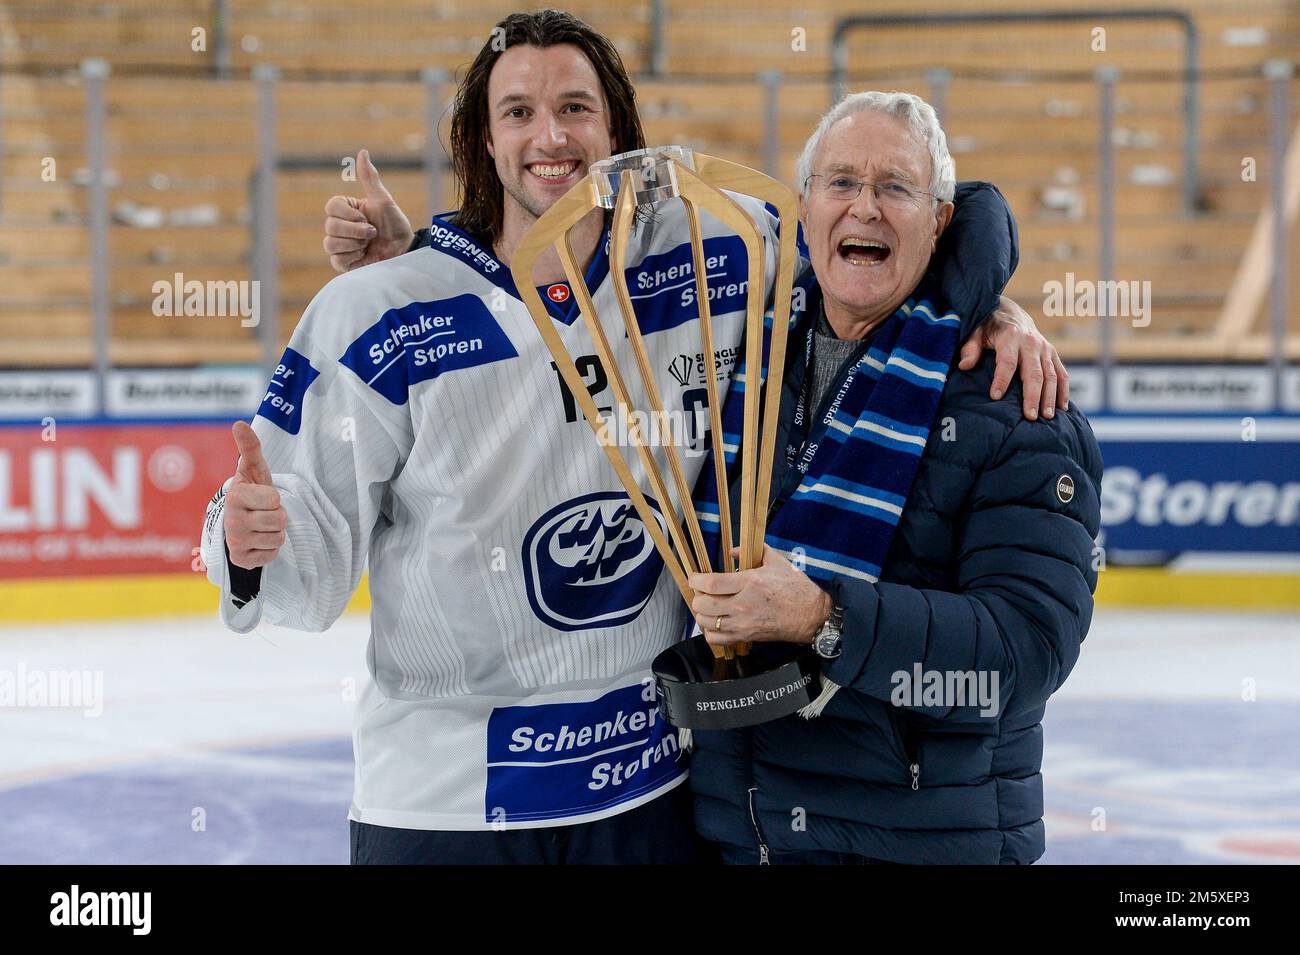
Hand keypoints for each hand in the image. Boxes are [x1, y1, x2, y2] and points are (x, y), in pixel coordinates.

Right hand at [223, 421, 286, 569]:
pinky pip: (272, 555)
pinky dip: (269, 549)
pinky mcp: (241, 560)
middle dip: (278, 516)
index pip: (274, 500)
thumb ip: (250, 447)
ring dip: (275, 533)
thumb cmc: (252, 492)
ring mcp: (235, 542)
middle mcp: (232, 521)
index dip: (274, 498)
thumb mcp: (253, 469)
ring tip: (262, 526)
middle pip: (279, 521)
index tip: (262, 498)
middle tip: (264, 513)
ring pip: (278, 538)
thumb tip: (239, 423)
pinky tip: (258, 541)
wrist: (241, 522)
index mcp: (235, 497)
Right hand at [323, 149, 414, 271]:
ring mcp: (340, 245)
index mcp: (346, 210)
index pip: (331, 206)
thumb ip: (370, 178)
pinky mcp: (343, 263)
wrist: (405, 250)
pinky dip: (352, 256)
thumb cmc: (395, 224)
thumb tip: (363, 152)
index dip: (348, 214)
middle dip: (356, 230)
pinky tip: (364, 255)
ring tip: (368, 244)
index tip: (366, 217)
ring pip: (330, 243)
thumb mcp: (383, 200)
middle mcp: (340, 226)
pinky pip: (336, 260)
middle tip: (372, 233)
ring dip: (354, 243)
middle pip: (330, 226)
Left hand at [688, 545, 831, 647]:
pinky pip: (716, 639)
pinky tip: (714, 624)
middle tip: (702, 592)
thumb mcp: (777, 562)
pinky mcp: (746, 637)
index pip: (712, 584)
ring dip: (702, 614)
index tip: (694, 577)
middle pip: (704, 604)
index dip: (696, 580)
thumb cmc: (796, 588)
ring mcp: (743, 623)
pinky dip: (709, 632)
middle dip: (698, 596)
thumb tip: (733, 551)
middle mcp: (743, 604)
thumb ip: (755, 551)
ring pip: (706, 622)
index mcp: (750, 582)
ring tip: (707, 606)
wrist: (811, 615)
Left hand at [957, 295, 1068, 420]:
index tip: (996, 396)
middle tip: (1030, 416)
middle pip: (1034, 372)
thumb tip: (964, 366)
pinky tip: (1062, 408)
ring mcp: (1045, 349)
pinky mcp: (1053, 354)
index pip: (1007, 361)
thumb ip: (970, 348)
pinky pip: (1062, 373)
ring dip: (1050, 397)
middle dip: (1032, 395)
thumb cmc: (989, 327)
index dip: (1002, 379)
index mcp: (1010, 337)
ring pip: (1051, 375)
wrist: (1011, 313)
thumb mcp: (975, 333)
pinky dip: (1064, 391)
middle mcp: (1031, 342)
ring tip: (1047, 417)